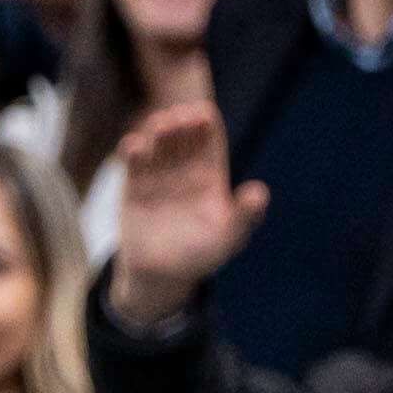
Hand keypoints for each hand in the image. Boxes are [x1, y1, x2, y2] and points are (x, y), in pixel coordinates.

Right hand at [103, 102, 267, 320]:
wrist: (161, 277)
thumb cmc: (201, 256)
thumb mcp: (229, 238)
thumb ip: (245, 215)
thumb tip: (259, 192)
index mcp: (210, 176)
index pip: (209, 140)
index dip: (206, 125)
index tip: (202, 116)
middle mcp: (184, 171)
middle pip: (183, 136)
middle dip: (181, 123)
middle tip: (178, 118)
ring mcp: (157, 177)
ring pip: (158, 145)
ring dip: (157, 131)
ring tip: (158, 126)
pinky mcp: (133, 188)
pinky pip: (133, 164)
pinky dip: (132, 151)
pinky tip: (135, 145)